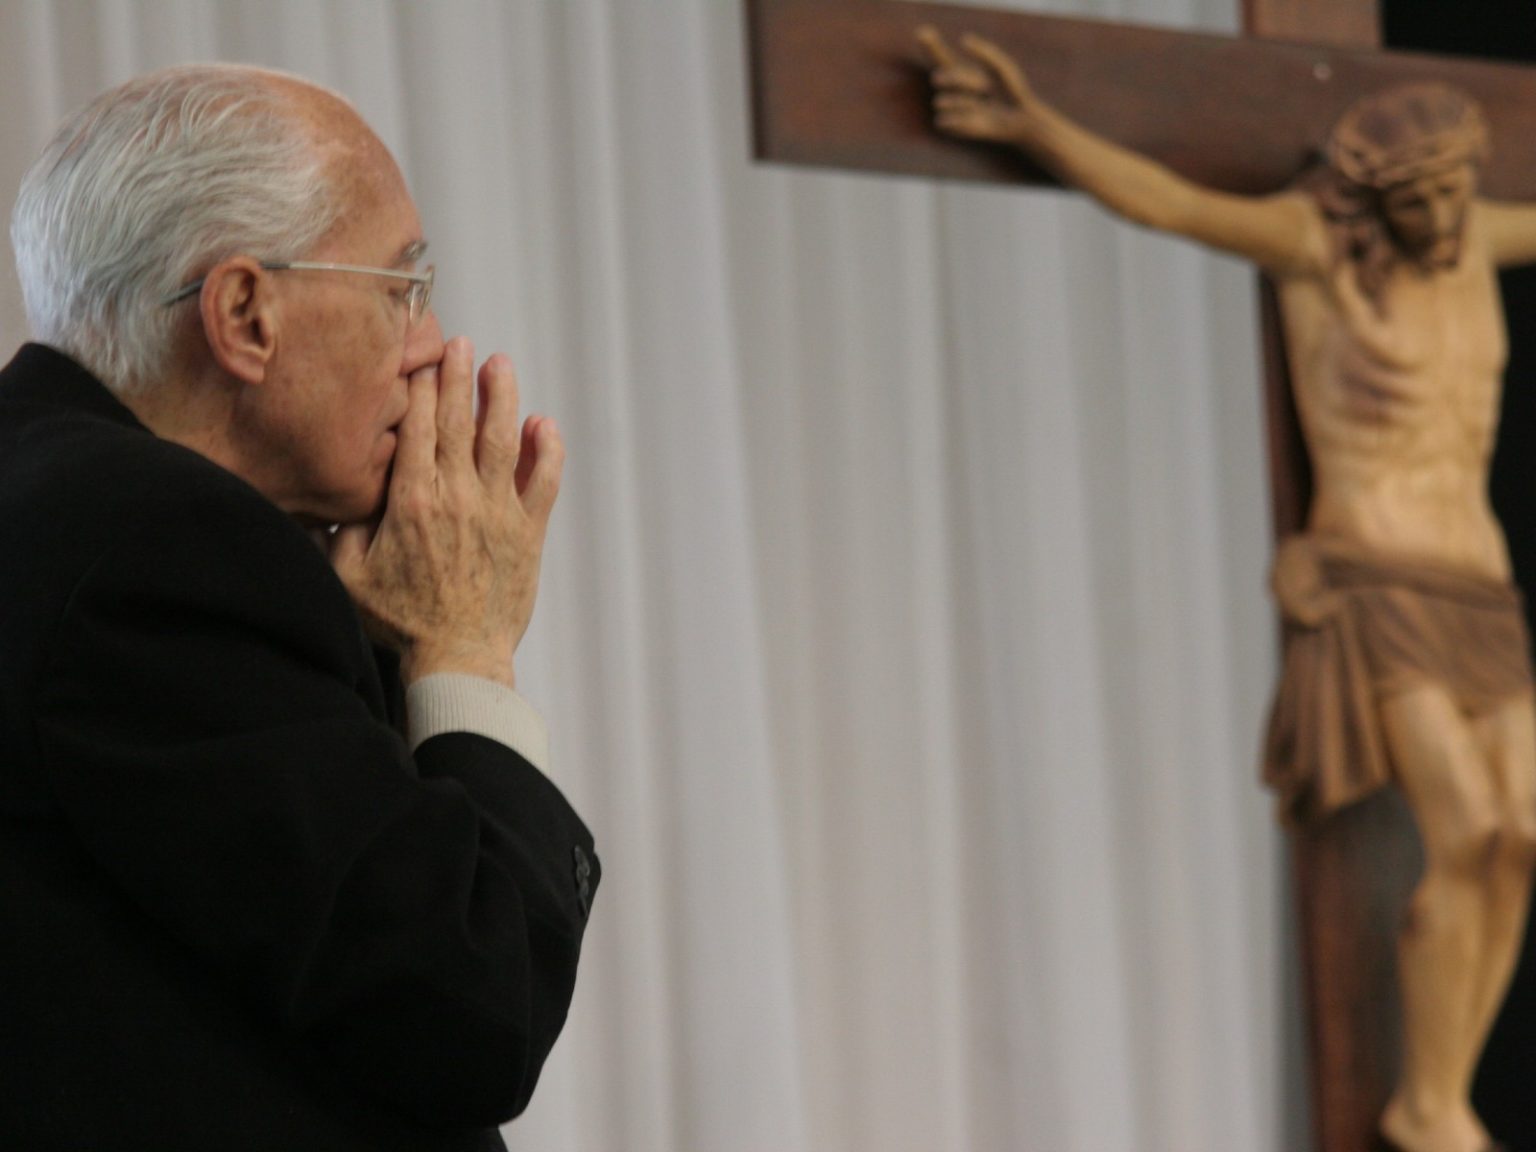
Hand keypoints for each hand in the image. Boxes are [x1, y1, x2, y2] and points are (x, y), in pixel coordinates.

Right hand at [329, 337, 563, 688]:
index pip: (419, 429)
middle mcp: (458, 498)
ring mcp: (498, 513)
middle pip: (460, 423)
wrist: (457, 658)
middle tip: (458, 342)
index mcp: (412, 502)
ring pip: (503, 441)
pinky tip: (544, 424)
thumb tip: (340, 486)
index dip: (422, 389)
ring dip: (502, 398)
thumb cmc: (399, 621)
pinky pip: (543, 482)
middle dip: (458, 378)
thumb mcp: (349, 574)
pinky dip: (547, 451)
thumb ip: (344, 526)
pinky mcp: (528, 533)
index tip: (421, 358)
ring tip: (499, 364)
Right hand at [917, 26, 1038, 145]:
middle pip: (942, 77)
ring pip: (942, 100)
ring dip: (964, 102)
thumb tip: (963, 38)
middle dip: (956, 79)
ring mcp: (952, 106)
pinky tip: (979, 119)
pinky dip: (962, 118)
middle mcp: (954, 88)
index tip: (922, 32)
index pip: (941, 58)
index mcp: (962, 72)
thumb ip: (984, 51)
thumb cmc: (1012, 90)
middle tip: (981, 85)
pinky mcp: (953, 126)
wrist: (1019, 117)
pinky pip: (946, 119)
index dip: (931, 46)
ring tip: (983, 104)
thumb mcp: (1001, 66)